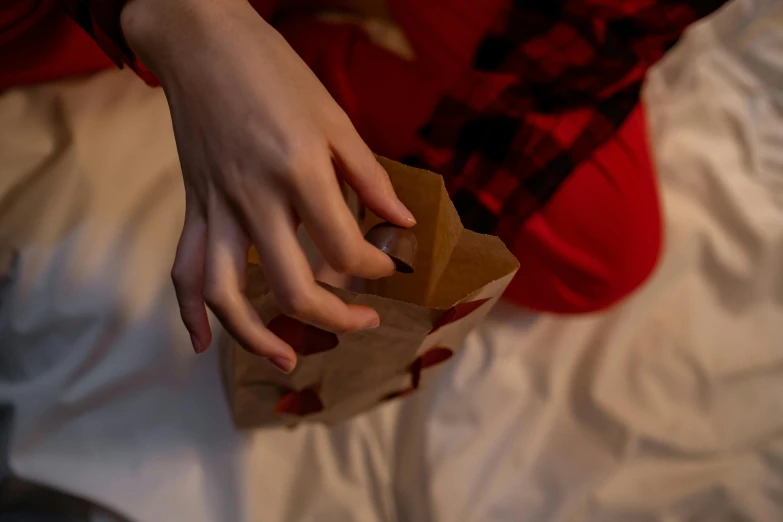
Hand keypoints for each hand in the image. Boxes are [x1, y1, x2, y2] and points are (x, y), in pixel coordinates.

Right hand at [121, 0, 414, 371]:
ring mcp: (217, 207)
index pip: (344, 249)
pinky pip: (183, 267)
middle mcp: (255, 199)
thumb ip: (369, 176)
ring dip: (255, 336)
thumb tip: (402, 222)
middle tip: (363, 323)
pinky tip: (200, 344)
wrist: (201, 40)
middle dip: (334, 316)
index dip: (376, 268)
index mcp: (299, 172)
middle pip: (291, 286)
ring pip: (226, 292)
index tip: (391, 267)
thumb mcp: (335, 116)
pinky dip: (188, 311)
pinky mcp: (195, 206)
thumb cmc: (274, 71)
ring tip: (286, 360)